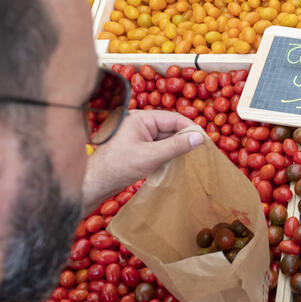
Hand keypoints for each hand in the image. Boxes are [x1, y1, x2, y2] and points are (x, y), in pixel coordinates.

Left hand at [82, 110, 201, 211]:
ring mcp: (138, 135)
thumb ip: (177, 146)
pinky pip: (158, 146)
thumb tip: (199, 138)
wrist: (95, 183)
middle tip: (198, 151)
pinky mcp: (137, 147)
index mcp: (140, 118)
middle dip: (182, 139)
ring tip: (187, 158)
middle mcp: (139, 123)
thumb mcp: (152, 155)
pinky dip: (167, 153)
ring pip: (165, 138)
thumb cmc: (119, 166)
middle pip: (169, 127)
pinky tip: (173, 162)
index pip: (173, 118)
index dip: (190, 128)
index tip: (204, 140)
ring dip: (175, 148)